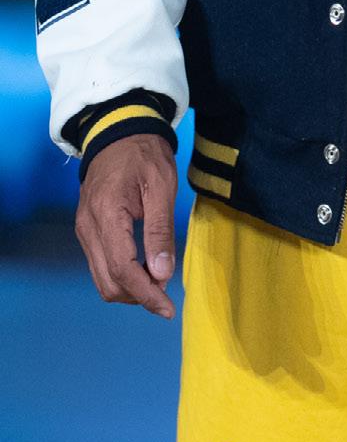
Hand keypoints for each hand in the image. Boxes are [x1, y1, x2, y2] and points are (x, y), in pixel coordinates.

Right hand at [75, 135, 177, 316]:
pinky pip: (100, 266)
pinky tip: (144, 268)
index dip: (146, 294)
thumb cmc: (144, 155)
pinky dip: (122, 276)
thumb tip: (162, 274)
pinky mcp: (86, 230)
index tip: (168, 308)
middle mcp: (88, 227)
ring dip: (130, 289)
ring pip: (102, 280)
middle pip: (109, 283)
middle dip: (140, 296)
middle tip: (168, 292)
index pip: (123, 270)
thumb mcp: (161, 188)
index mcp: (106, 214)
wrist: (118, 132)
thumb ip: (160, 232)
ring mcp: (83, 230)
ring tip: (158, 278)